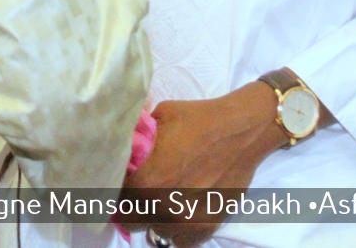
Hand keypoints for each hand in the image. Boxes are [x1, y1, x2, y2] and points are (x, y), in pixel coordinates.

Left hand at [119, 83, 282, 246]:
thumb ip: (138, 141)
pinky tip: (182, 211)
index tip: (126, 181)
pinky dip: (179, 230)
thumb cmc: (197, 119)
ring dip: (157, 219)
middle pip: (130, 220)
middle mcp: (162, 207)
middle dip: (133, 206)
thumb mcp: (157, 119)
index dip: (119, 187)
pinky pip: (181, 242)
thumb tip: (122, 147)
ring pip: (156, 232)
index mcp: (144, 181)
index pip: (114, 196)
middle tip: (144, 191)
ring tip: (166, 200)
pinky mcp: (207, 227)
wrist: (241, 130)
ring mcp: (185, 221)